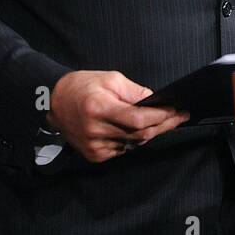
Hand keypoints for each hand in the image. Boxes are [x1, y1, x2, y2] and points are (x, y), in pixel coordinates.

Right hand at [48, 70, 188, 162]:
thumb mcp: (111, 79)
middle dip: (163, 125)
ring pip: (134, 144)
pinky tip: (139, 130)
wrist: (55, 101)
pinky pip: (123, 150)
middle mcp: (95, 131)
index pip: (137, 119)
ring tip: (164, 121)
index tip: (177, 111)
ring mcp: (94, 146)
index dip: (161, 117)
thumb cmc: (83, 86)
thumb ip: (135, 92)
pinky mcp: (94, 155)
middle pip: (139, 135)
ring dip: (151, 133)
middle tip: (179, 117)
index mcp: (99, 108)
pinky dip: (134, 140)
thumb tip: (157, 101)